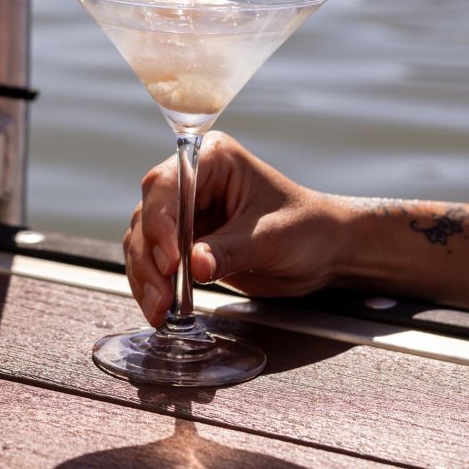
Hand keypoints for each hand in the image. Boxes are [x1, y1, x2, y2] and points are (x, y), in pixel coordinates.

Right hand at [123, 132, 347, 325]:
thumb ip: (230, 250)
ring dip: (145, 276)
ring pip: (144, 240)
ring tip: (161, 309)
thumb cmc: (306, 229)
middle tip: (162, 296)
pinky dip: (153, 284)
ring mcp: (186, 212)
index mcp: (212, 159)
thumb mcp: (270, 238)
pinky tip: (162, 307)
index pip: (168, 183)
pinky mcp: (185, 242)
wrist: (324, 252)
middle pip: (149, 213)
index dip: (162, 222)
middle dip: (150, 258)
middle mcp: (191, 180)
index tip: (172, 261)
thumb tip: (194, 266)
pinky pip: (154, 260)